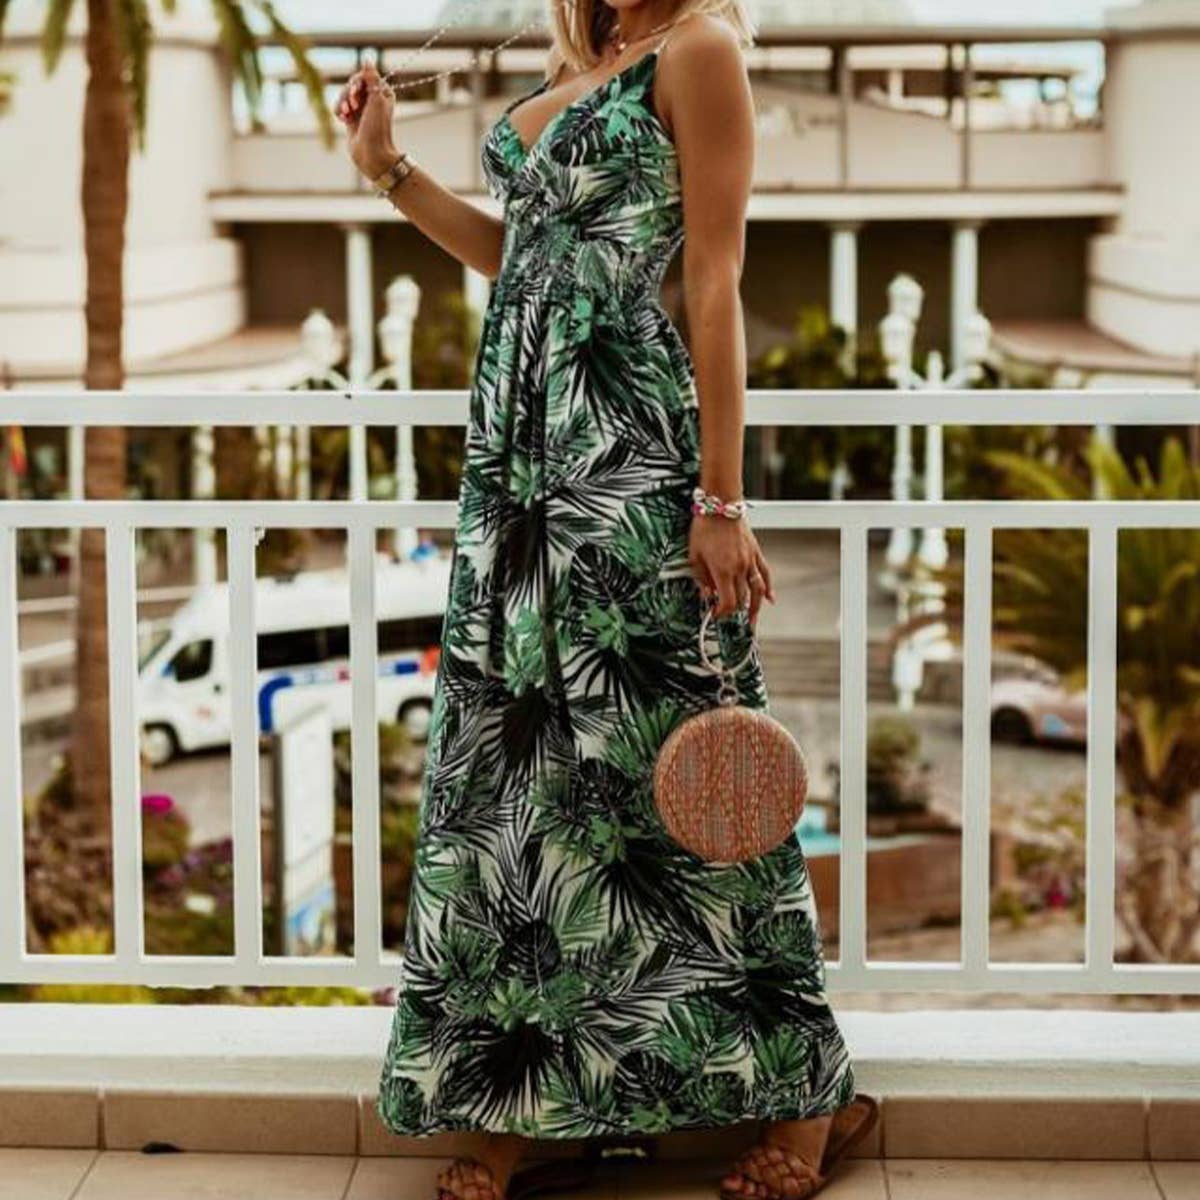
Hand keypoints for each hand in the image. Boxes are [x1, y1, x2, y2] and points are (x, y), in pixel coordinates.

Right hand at [336, 63, 400, 180]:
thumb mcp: (376, 100)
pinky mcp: (351, 118)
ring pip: (343, 95)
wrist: (372, 155)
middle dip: (348, 94)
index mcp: (382, 92)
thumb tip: (367, 58)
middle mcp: (372, 99)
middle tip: (352, 107)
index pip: (363, 76)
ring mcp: (361, 109)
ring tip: (346, 115)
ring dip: (342, 103)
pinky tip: (343, 120)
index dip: (356, 82)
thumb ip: (371, 78)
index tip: (357, 93)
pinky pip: (339, 106)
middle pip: (351, 84)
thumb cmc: (377, 129)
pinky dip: (339, 111)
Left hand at [688, 515, 775, 627]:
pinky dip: (769, 588)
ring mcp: (750, 561)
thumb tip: (707, 594)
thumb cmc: (705, 527)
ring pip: (757, 591)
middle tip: (727, 616)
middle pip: (742, 599)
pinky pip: (766, 574)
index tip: (714, 614)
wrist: (720, 505)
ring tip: (752, 621)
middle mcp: (739, 568)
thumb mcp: (694, 555)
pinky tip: (770, 599)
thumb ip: (701, 578)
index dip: (721, 613)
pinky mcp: (756, 553)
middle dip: (734, 611)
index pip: (728, 602)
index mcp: (723, 570)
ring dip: (755, 608)